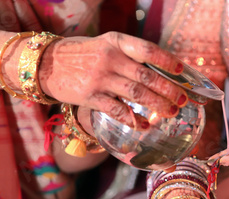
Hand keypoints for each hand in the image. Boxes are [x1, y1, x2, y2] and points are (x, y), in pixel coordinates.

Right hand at [40, 32, 188, 125]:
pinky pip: (117, 110)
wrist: (45, 63)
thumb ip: (129, 56)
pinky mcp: (90, 96)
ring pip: (136, 94)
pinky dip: (133, 119)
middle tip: (183, 100)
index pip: (147, 50)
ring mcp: (100, 78)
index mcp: (115, 42)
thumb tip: (161, 72)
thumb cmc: (82, 54)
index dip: (166, 61)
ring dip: (157, 105)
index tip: (181, 71)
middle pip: (146, 76)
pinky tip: (144, 125)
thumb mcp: (105, 45)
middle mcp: (109, 58)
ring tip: (171, 112)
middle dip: (169, 89)